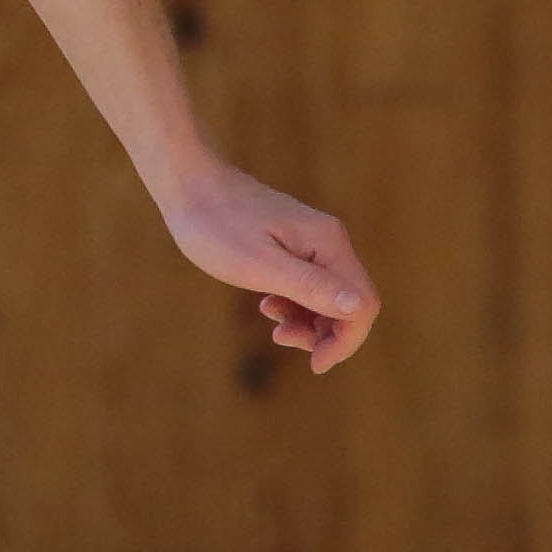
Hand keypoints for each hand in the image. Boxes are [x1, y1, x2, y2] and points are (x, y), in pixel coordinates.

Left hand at [161, 166, 381, 373]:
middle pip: (350, 303)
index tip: (315, 365)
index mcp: (327, 243)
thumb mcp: (259, 265)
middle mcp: (328, 241)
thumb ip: (309, 287)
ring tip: (273, 326)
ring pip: (329, 298)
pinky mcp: (293, 246)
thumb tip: (359, 308)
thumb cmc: (216, 225)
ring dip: (307, 322)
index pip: (363, 303)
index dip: (346, 341)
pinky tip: (267, 306)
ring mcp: (312, 242)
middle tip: (281, 339)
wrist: (189, 187)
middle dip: (325, 334)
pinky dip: (294, 305)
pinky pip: (309, 286)